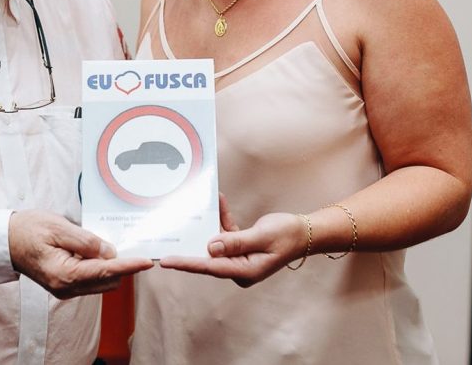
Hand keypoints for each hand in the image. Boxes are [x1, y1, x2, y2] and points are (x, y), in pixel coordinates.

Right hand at [8, 210, 153, 298]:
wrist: (6, 240)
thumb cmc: (28, 230)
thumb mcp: (59, 227)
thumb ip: (87, 241)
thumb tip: (110, 252)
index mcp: (65, 274)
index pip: (106, 271)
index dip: (129, 265)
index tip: (146, 262)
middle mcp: (66, 287)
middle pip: (108, 281)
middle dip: (120, 264)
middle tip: (121, 242)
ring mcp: (66, 289)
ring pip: (102, 282)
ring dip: (109, 266)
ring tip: (98, 243)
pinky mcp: (65, 286)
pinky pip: (91, 280)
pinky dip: (98, 267)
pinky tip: (90, 251)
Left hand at [157, 195, 305, 287]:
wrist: (305, 232)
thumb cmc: (287, 235)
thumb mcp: (261, 237)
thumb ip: (235, 242)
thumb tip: (209, 248)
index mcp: (244, 271)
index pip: (209, 266)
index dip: (186, 262)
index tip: (166, 261)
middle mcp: (239, 268)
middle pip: (208, 256)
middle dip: (192, 242)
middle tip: (168, 234)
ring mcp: (240, 259)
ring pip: (216, 242)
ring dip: (210, 224)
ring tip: (198, 205)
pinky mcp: (241, 248)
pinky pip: (226, 234)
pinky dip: (223, 219)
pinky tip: (220, 201)